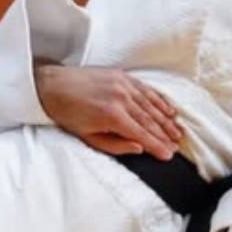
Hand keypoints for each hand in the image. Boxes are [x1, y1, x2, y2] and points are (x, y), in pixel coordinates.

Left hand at [33, 64, 183, 159]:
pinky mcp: (123, 76)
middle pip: (150, 120)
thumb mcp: (88, 137)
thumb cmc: (68, 114)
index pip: (142, 134)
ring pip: (152, 106)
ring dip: (166, 120)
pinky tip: (168, 110)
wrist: (53, 85)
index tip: (169, 155)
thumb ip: (115, 145)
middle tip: (176, 146)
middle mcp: (122, 98)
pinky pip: (146, 90)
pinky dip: (159, 101)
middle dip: (165, 135)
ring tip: (177, 132)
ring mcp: (123, 85)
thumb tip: (139, 148)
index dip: (157, 146)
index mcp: (112, 115)